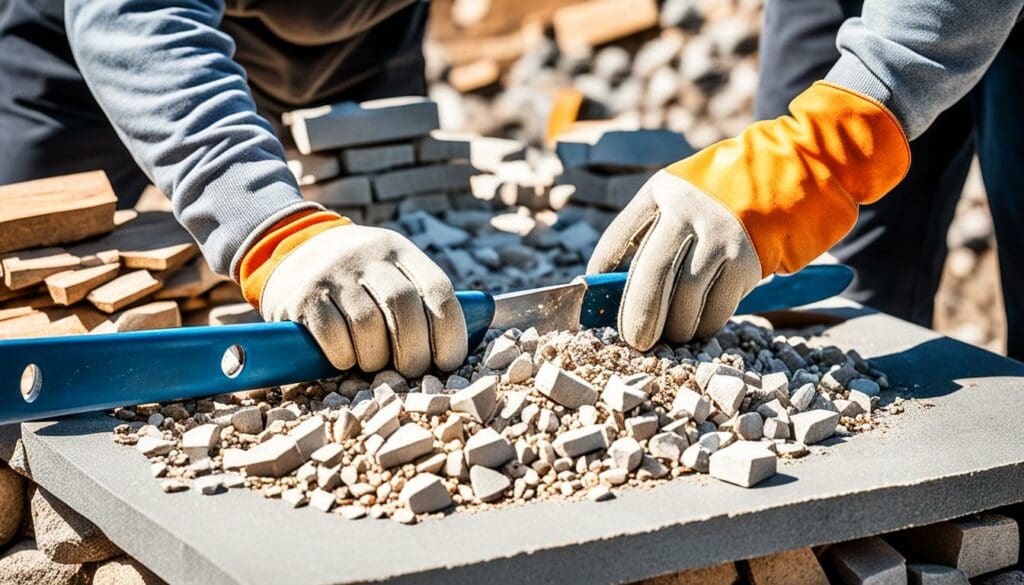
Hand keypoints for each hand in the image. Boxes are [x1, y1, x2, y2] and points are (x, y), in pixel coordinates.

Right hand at [241, 212, 466, 375]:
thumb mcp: (391, 270)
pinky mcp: (304, 295)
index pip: (439, 292)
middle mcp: (369, 256)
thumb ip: (422, 299)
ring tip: (371, 363)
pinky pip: (333, 336)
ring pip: (368, 326)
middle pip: (405, 310)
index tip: (448, 363)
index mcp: (400, 251)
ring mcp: (334, 272)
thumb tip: (466, 342)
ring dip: (375, 359)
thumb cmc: (358, 280)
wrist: (292, 251)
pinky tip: (344, 358)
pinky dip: (344, 357)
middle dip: (414, 353)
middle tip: (409, 371)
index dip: (450, 335)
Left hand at [588, 81, 909, 350]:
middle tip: (633, 340)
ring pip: (687, 299)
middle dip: (639, 314)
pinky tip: (699, 326)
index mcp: (665, 192)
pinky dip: (705, 325)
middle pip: (653, 274)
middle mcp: (690, 213)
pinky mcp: (748, 263)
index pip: (620, 237)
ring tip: (669, 335)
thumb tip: (608, 277)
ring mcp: (721, 239)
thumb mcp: (678, 191)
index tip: (594, 297)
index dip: (603, 273)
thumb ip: (646, 226)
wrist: (793, 174)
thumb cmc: (722, 191)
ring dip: (675, 327)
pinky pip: (718, 308)